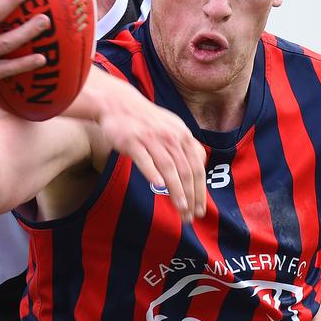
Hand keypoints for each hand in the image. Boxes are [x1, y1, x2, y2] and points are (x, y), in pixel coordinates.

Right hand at [68, 66, 206, 222]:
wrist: (119, 104)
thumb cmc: (147, 121)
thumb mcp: (173, 127)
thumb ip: (186, 146)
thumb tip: (200, 165)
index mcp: (183, 136)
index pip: (197, 168)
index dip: (200, 191)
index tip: (200, 209)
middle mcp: (170, 137)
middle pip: (186, 171)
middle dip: (191, 196)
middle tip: (191, 216)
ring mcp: (151, 139)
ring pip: (168, 168)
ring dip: (176, 191)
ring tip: (181, 208)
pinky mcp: (132, 141)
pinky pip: (144, 159)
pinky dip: (152, 173)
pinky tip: (158, 187)